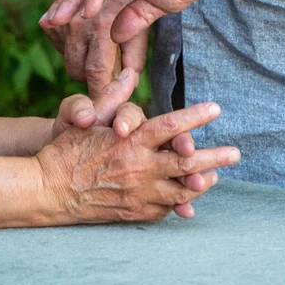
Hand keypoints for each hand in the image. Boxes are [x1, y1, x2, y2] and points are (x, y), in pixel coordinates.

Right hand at [40, 0, 147, 98]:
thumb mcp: (142, 12)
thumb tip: (131, 80)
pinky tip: (88, 38)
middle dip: (93, 80)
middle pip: (77, 71)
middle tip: (110, 79)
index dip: (104, 94)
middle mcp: (75, 25)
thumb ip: (135, 49)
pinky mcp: (52, 19)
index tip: (110, 107)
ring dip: (82, 63)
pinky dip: (72, 48)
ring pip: (68, 61)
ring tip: (102, 55)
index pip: (97, 74)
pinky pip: (60, 45)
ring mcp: (60, 22)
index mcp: (99, 26)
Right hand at [52, 67, 205, 216]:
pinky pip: (166, 208)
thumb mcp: (87, 118)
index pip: (170, 126)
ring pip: (182, 190)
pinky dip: (181, 202)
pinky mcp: (135, 211)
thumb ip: (113, 97)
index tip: (215, 109)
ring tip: (215, 176)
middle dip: (215, 157)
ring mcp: (140, 194)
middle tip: (235, 153)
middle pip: (187, 164)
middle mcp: (140, 168)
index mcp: (131, 142)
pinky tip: (188, 196)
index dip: (195, 116)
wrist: (49, 191)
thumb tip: (130, 73)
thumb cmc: (67, 151)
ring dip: (202, 182)